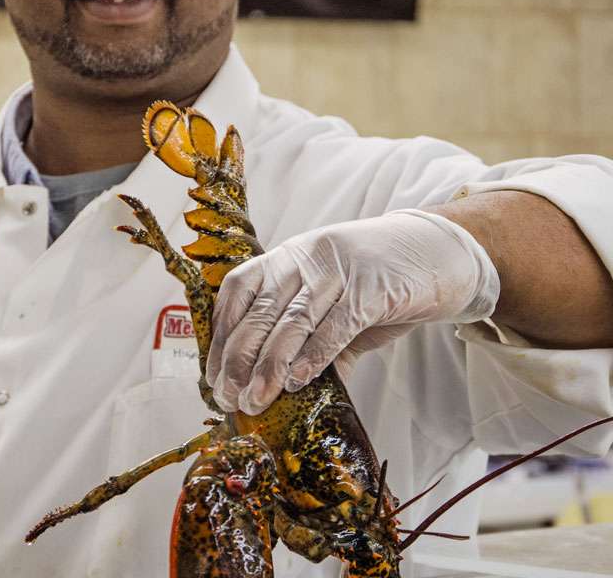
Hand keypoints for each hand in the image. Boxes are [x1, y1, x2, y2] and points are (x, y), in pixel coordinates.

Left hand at [206, 210, 499, 414]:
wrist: (436, 252)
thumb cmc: (377, 280)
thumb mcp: (332, 302)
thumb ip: (309, 340)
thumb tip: (281, 389)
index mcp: (287, 258)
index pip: (238, 293)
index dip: (222, 336)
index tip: (215, 378)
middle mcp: (305, 258)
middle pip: (260, 311)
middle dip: (239, 358)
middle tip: (231, 398)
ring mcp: (337, 270)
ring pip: (293, 321)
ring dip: (270, 365)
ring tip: (257, 400)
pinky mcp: (371, 287)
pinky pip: (336, 325)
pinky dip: (315, 355)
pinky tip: (298, 381)